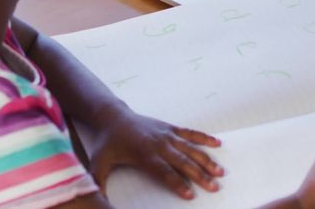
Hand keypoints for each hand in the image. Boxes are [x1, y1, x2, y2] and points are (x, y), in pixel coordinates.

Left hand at [86, 108, 222, 199]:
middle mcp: (159, 144)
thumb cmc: (107, 143)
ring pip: (191, 148)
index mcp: (144, 155)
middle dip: (199, 175)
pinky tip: (218, 144)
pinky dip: (205, 138)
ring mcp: (167, 134)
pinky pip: (191, 133)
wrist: (113, 116)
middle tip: (214, 187)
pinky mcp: (171, 127)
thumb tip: (94, 198)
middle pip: (183, 162)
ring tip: (220, 172)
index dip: (177, 184)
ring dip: (206, 160)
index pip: (164, 172)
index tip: (190, 195)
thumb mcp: (98, 163)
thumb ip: (97, 183)